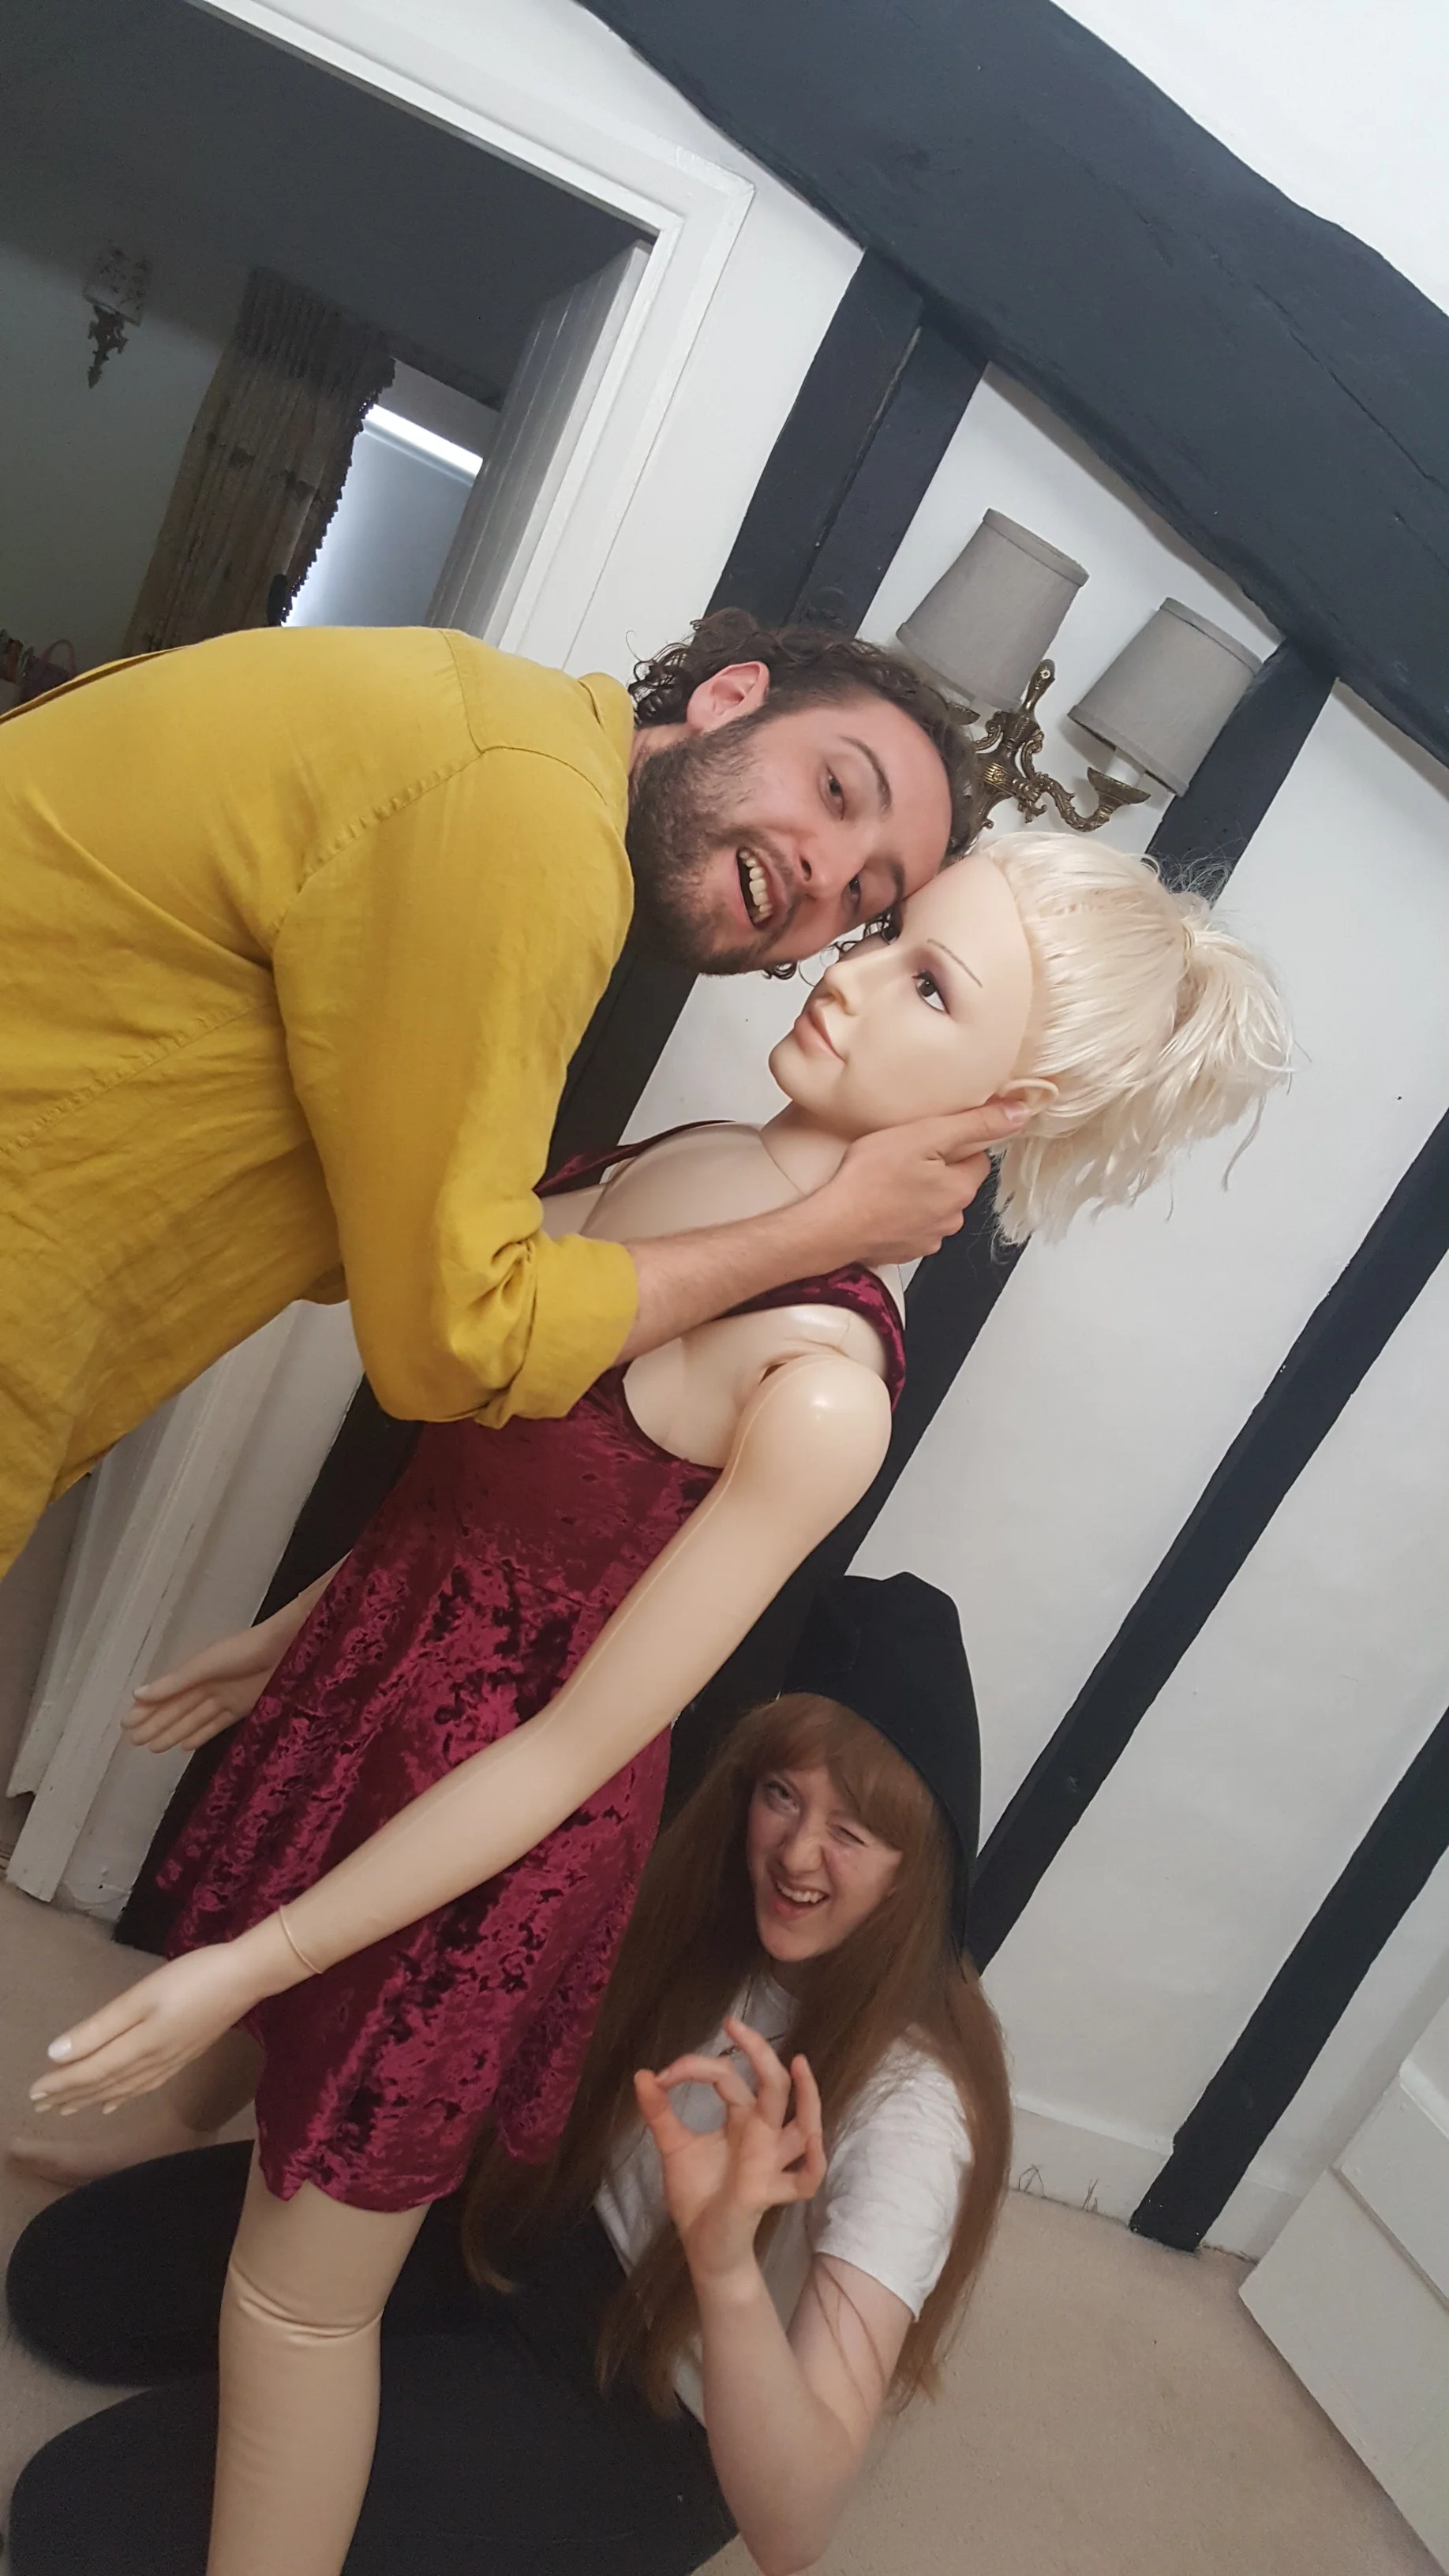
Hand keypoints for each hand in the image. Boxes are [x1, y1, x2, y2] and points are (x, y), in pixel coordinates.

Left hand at [28, 1939, 273, 2117]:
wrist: (247, 1977)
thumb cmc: (193, 1978)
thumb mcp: (141, 1996)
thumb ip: (100, 2027)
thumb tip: (58, 2055)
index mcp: (139, 2047)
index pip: (90, 2072)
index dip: (60, 2084)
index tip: (33, 2093)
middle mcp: (152, 2063)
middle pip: (104, 2085)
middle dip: (71, 2095)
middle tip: (41, 2106)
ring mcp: (171, 2062)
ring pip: (123, 2089)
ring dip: (93, 2099)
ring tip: (69, 2108)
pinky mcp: (184, 2055)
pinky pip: (144, 2086)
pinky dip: (123, 2096)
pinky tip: (116, 2100)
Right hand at [122, 1620, 287, 1752]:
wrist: (286, 1649)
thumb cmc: (245, 1650)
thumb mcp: (206, 1665)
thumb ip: (175, 1682)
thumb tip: (138, 1694)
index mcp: (196, 1670)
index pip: (165, 1694)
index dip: (146, 1709)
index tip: (126, 1724)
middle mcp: (207, 1685)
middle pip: (176, 1709)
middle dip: (155, 1724)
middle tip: (133, 1741)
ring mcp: (224, 1698)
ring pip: (192, 1719)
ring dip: (173, 1732)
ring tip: (153, 1748)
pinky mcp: (241, 1708)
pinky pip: (215, 1725)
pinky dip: (199, 1734)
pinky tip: (184, 1745)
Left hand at [634, 2016, 826, 2289]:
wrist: (702, 2247)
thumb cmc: (697, 2196)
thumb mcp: (674, 2148)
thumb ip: (660, 2113)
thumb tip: (642, 2073)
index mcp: (741, 2120)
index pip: (729, 2077)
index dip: (695, 2068)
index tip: (662, 2076)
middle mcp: (761, 2135)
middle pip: (774, 2086)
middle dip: (759, 2052)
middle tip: (735, 2024)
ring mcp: (770, 2162)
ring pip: (803, 2125)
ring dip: (807, 2095)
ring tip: (797, 2062)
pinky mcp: (767, 2191)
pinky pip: (806, 2178)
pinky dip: (815, 2160)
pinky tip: (812, 2139)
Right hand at [815, 1102, 1026, 1266]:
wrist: (832, 1226)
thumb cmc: (869, 1181)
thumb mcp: (925, 1135)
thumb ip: (975, 1124)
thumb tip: (1019, 1113)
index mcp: (961, 1189)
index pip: (977, 1157)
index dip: (953, 1142)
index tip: (928, 1136)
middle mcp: (951, 1218)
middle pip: (955, 1182)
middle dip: (935, 1168)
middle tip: (902, 1154)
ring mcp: (927, 1238)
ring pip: (932, 1204)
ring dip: (917, 1192)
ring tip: (887, 1179)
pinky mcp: (904, 1249)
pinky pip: (911, 1224)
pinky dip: (899, 1213)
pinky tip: (879, 1201)